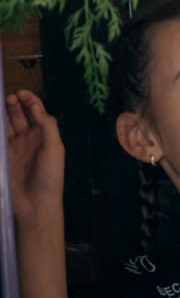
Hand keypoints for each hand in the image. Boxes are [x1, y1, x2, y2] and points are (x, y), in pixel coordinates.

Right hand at [5, 91, 65, 230]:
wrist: (35, 205)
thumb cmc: (50, 176)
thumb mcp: (55, 149)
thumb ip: (48, 126)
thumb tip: (37, 108)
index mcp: (44, 135)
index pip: (36, 112)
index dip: (30, 100)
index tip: (21, 92)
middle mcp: (28, 139)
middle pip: (19, 115)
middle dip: (14, 104)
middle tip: (8, 98)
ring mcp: (14, 148)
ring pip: (7, 124)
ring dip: (3, 113)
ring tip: (0, 104)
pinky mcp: (3, 156)